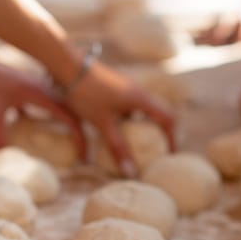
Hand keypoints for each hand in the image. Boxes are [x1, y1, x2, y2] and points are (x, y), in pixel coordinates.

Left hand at [0, 42, 86, 155]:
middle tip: (81, 153)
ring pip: (59, 106)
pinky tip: (37, 129)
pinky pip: (42, 103)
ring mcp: (34, 86)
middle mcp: (43, 88)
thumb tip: (2, 160)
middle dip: (79, 132)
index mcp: (41, 93)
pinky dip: (46, 117)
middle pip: (71, 111)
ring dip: (66, 122)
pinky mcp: (24, 87)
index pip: (70, 118)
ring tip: (67, 141)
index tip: (82, 156)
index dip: (80, 138)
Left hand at [66, 60, 174, 176]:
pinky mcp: (115, 88)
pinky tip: (116, 131)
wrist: (68, 66)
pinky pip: (129, 107)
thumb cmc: (86, 94)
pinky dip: (130, 121)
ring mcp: (126, 88)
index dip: (172, 138)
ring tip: (137, 145)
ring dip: (143, 127)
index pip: (168, 119)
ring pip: (143, 110)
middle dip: (160, 133)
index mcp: (141, 99)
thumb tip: (131, 173)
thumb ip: (118, 148)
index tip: (169, 154)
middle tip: (156, 151)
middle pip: (159, 114)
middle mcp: (138, 92)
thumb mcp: (103, 124)